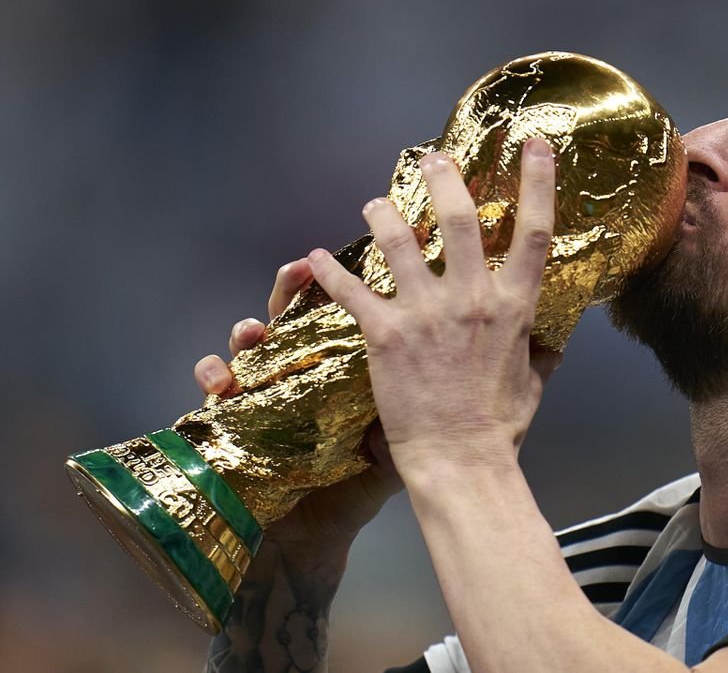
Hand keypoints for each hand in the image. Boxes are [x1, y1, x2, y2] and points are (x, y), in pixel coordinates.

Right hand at [193, 260, 402, 554]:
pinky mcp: (226, 419)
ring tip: (254, 329)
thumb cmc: (351, 491)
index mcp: (336, 373)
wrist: (311, 541)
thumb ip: (409, 419)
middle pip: (292, 317)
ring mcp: (258, 392)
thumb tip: (439, 391)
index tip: (356, 265)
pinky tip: (219, 380)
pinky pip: (210, 389)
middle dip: (291, 289)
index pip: (338, 320)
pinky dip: (211, 375)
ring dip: (247, 330)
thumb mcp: (388, 454)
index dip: (342, 289)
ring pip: (248, 345)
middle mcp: (296, 374)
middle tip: (300, 269)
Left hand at [306, 139, 560, 480]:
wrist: (460, 462)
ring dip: (382, 214)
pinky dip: (328, 272)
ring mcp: (428, 313)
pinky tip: (314, 259)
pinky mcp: (385, 334)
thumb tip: (554, 341)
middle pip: (458, 219)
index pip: (534, 232)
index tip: (535, 145)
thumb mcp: (533, 384)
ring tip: (373, 203)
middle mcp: (473, 299)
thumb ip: (540, 353)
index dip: (538, 182)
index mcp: (514, 307)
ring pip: (398, 241)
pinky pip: (351, 290)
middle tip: (429, 158)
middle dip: (443, 179)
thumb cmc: (500, 429)